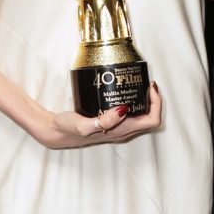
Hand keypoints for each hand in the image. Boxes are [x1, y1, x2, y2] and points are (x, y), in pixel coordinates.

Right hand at [40, 82, 162, 149]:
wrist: (56, 132)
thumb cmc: (69, 129)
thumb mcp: (83, 126)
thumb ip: (103, 121)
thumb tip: (123, 111)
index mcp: (121, 132)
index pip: (151, 120)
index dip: (156, 104)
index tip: (150, 87)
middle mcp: (123, 131)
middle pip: (150, 117)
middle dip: (154, 99)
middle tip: (146, 82)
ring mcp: (119, 128)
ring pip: (142, 115)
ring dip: (146, 100)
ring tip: (139, 83)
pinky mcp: (112, 123)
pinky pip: (132, 113)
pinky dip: (135, 101)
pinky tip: (126, 89)